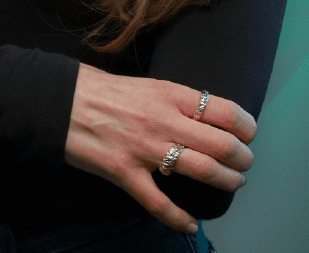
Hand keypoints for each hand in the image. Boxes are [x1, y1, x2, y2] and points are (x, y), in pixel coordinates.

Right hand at [64, 63, 255, 233]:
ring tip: (231, 183)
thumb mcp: (144, 84)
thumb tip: (203, 115)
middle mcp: (161, 120)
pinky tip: (190, 224)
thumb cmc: (100, 88)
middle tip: (244, 164)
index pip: (223, 110)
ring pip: (200, 171)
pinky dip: (179, 218)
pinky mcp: (124, 172)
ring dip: (225, 182)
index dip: (245, 126)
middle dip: (242, 159)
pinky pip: (159, 203)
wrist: (59, 99)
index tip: (249, 134)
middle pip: (220, 144)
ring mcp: (144, 148)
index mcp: (168, 93)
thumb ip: (173, 100)